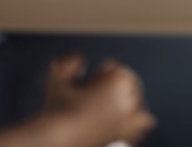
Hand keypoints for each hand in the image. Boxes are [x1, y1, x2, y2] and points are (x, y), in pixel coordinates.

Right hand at [0, 54, 154, 146]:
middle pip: (127, 88)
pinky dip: (132, 126)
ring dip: (125, 107)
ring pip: (137, 109)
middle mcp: (131, 102)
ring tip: (101, 110)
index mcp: (118, 82)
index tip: (90, 78)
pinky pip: (138, 128)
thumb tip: (71, 55)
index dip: (99, 75)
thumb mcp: (58, 77)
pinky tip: (125, 125)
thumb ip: (66, 60)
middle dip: (110, 90)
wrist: (53, 140)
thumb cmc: (55, 112)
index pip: (116, 70)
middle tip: (89, 96)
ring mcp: (131, 125)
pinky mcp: (124, 140)